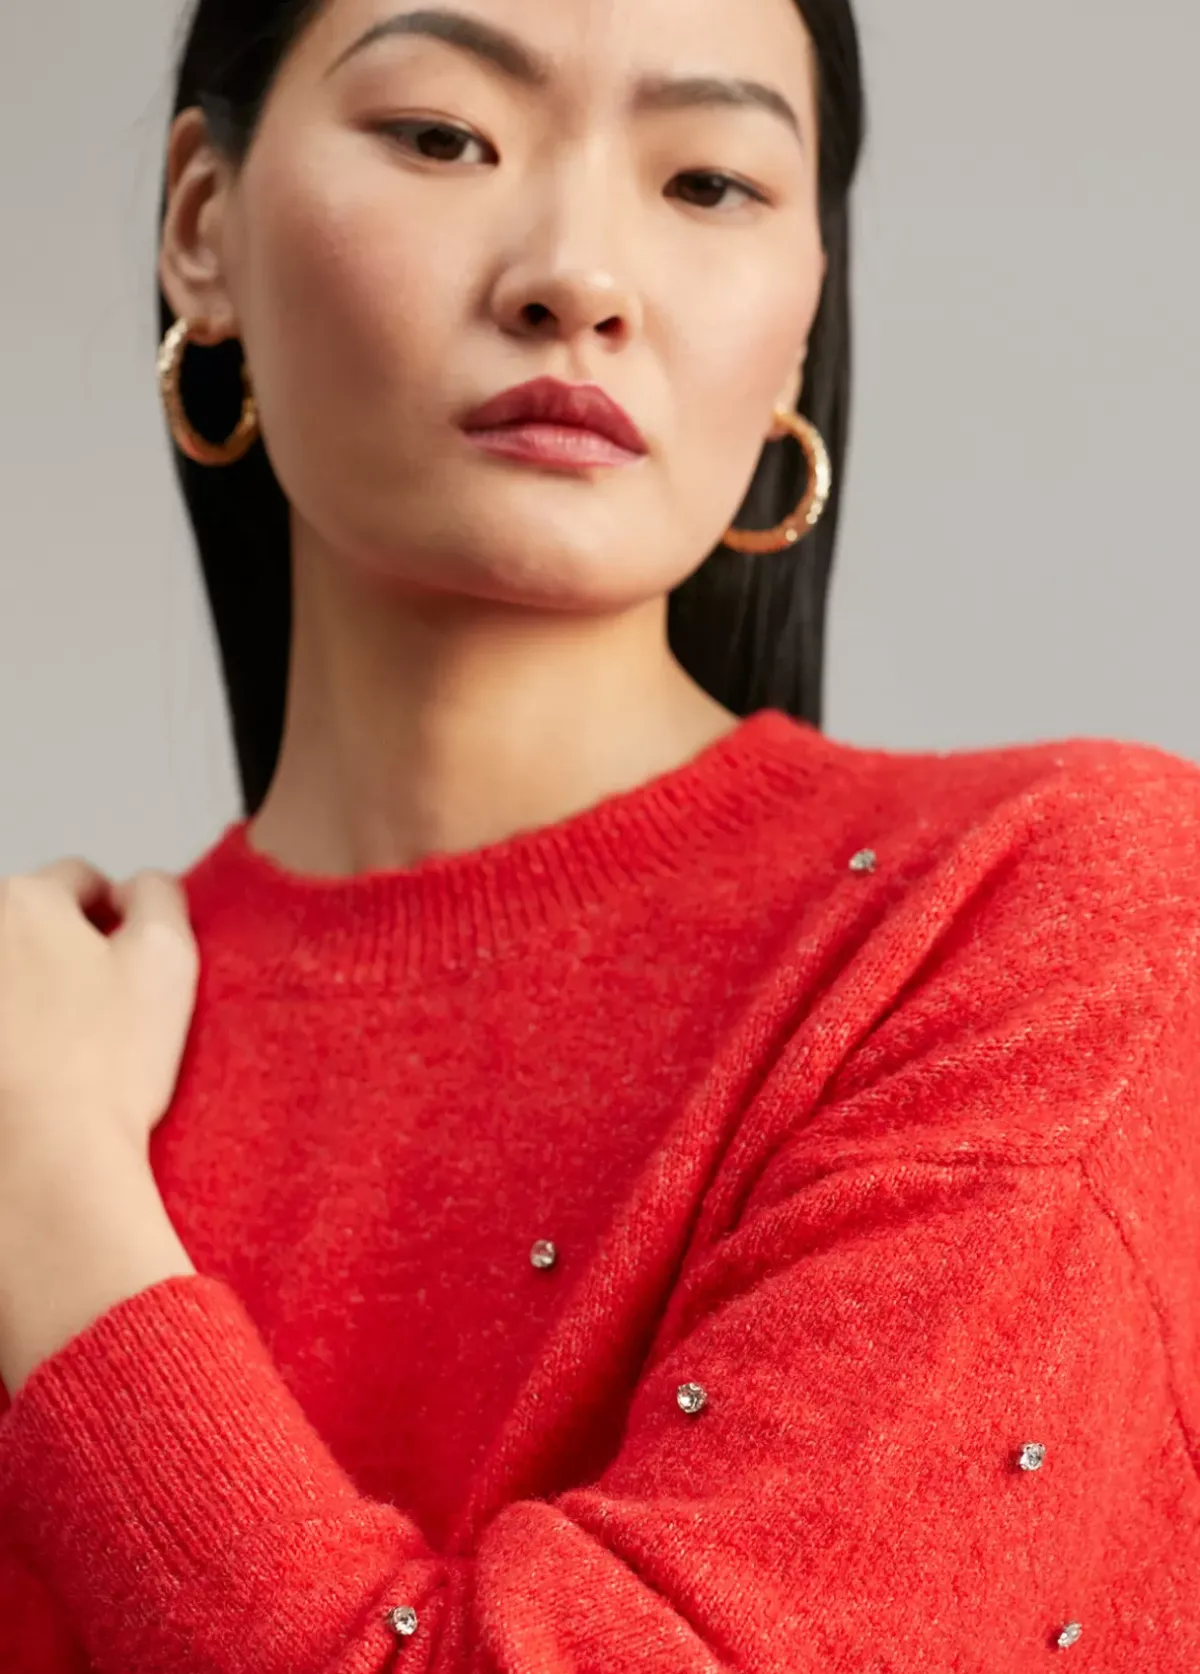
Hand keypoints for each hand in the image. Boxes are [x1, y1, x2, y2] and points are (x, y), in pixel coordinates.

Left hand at [0, 858, 199, 1177]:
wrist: (42, 1160)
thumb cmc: (104, 1064)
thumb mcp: (167, 957)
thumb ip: (161, 895)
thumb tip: (141, 888)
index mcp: (25, 900)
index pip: (82, 881)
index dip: (119, 920)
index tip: (131, 972)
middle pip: (33, 926)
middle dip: (66, 957)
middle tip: (102, 1017)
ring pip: (10, 977)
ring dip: (31, 997)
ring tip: (64, 1055)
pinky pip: (3, 1027)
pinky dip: (14, 1039)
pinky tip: (32, 1077)